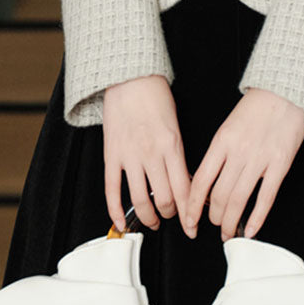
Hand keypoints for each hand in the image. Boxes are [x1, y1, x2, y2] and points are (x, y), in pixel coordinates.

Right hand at [102, 75, 193, 236]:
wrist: (129, 78)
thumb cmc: (155, 97)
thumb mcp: (175, 125)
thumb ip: (178, 154)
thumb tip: (184, 181)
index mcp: (172, 146)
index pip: (185, 189)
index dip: (190, 213)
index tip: (192, 226)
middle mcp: (152, 154)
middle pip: (164, 199)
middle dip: (170, 215)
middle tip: (172, 217)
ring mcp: (129, 156)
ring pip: (139, 200)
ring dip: (148, 217)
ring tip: (152, 222)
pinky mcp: (111, 155)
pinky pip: (112, 190)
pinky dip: (116, 211)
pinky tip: (120, 223)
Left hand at [185, 87, 303, 241]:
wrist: (287, 91)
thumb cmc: (258, 106)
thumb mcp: (229, 125)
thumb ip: (219, 152)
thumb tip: (208, 180)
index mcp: (221, 141)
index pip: (200, 181)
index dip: (192, 206)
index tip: (188, 219)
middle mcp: (238, 152)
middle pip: (218, 196)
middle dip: (213, 217)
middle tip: (213, 224)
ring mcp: (260, 160)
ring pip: (239, 200)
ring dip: (231, 222)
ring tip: (228, 232)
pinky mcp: (280, 164)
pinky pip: (266, 198)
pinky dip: (257, 218)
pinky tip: (251, 229)